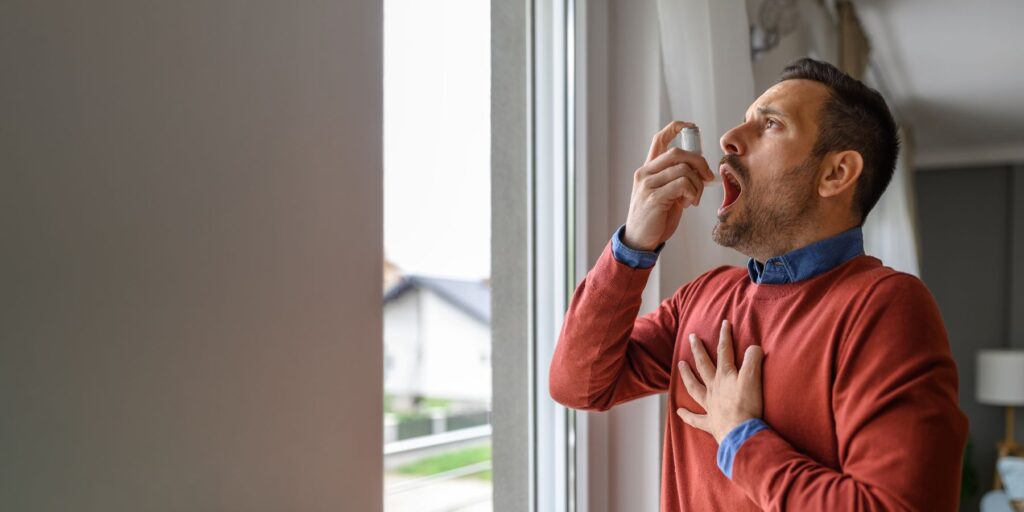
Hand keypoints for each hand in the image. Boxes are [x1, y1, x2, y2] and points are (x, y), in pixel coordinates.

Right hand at [623, 121, 714, 250]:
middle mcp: (645, 173)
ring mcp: (648, 185)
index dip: (676, 128)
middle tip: (707, 178)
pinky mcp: (654, 197)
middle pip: (678, 153)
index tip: (691, 127)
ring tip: (694, 198)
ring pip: (683, 169)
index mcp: (648, 169)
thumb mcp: (667, 194)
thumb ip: (679, 180)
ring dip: (697, 184)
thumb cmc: (656, 218)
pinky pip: (682, 184)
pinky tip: (689, 203)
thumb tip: (702, 170)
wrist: (640, 240)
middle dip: (700, 163)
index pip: (659, 139)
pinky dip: (692, 192)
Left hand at [676, 319, 764, 443]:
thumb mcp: (753, 379)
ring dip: (687, 375)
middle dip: (698, 349)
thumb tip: (754, 347)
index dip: (724, 336)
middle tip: (691, 337)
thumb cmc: (747, 406)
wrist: (740, 434)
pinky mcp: (711, 422)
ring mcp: (710, 405)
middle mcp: (714, 388)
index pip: (725, 351)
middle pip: (703, 365)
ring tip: (680, 364)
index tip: (724, 323)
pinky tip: (678, 411)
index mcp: (725, 376)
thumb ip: (753, 360)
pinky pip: (695, 419)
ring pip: (694, 387)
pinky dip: (687, 415)